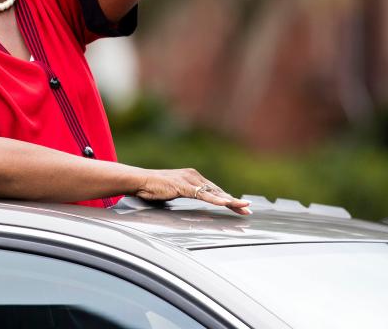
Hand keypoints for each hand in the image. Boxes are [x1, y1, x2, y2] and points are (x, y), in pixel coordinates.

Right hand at [135, 168, 252, 215]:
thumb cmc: (153, 189)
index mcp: (192, 177)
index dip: (227, 199)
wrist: (138, 181)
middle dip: (234, 202)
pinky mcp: (183, 186)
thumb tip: (191, 206)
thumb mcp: (173, 193)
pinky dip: (216, 199)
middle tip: (248, 210)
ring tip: (243, 207)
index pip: (214, 190)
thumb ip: (185, 197)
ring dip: (230, 201)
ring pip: (214, 192)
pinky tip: (226, 203)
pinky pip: (203, 194)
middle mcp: (193, 176)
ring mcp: (189, 180)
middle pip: (218, 191)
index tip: (240, 207)